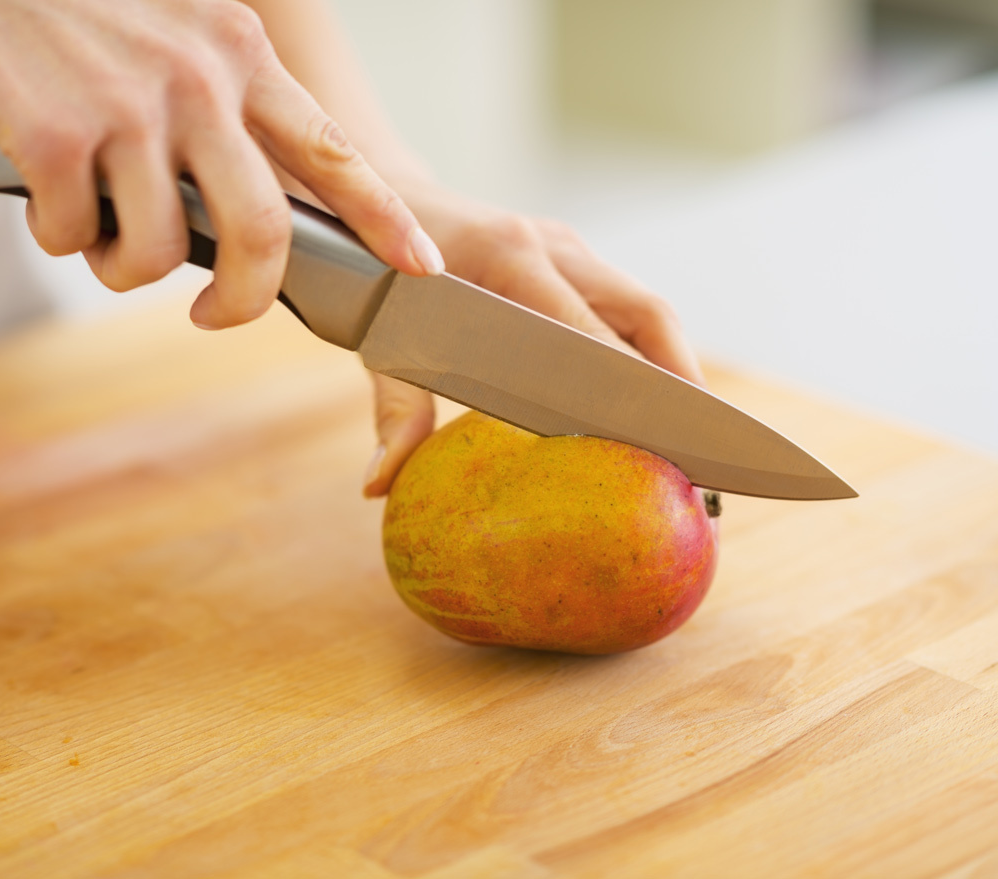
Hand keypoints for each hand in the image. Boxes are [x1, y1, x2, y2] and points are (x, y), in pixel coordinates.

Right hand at [0, 0, 442, 320]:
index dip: (384, 219)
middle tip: (214, 315)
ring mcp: (129, 106)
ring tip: (97, 235)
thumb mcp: (177, 38)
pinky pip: (75, 238)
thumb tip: (256, 217)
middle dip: (242, 299)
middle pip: (260, 231)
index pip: (331, 150)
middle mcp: (198, 79)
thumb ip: (228, 109)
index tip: (421, 266)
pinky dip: (58, 240)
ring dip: (122, 268)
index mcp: (239, 57)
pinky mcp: (57, 133)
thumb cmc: (75, 25)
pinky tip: (44, 199)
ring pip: (157, 252)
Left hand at [362, 181, 705, 496]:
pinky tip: (658, 404)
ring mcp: (567, 248)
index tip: (664, 440)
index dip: (633, 387)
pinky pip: (627, 308)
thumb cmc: (378, 273)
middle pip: (648, 314)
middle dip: (682, 382)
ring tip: (694, 438)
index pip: (592, 331)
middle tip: (703, 450)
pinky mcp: (571, 259)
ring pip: (647, 309)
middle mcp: (552, 246)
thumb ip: (394, 410)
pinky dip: (651, 354)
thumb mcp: (380, 340)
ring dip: (676, 369)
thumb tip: (382, 483)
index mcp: (509, 258)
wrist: (379, 201)